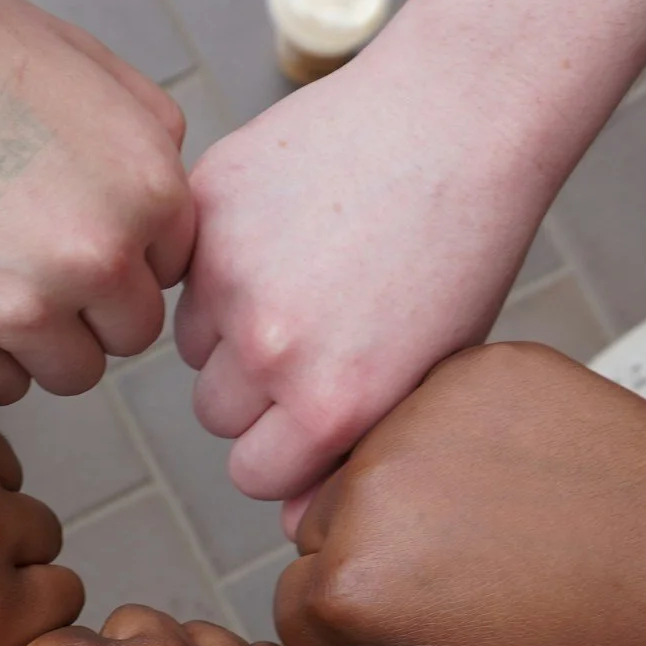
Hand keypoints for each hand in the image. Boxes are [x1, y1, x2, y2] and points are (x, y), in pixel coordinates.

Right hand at [0, 0, 194, 403]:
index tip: (67, 223)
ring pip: (70, 372)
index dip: (122, 250)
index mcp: (148, 183)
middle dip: (87, 304)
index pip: (171, 268)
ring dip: (34, 337)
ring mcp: (24, 304)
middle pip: (128, 332)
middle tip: (18, 248)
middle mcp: (100, 253)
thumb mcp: (79, 59)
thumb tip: (166, 206)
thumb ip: (146, 137)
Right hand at [174, 46, 556, 519]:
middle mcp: (272, 351)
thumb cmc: (463, 246)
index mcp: (331, 407)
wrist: (461, 116)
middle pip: (218, 416)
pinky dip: (217, 261)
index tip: (311, 415)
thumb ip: (354, 455)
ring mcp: (231, 274)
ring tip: (302, 277)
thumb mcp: (430, 373)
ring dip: (229, 327)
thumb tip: (290, 529)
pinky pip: (183, 268)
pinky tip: (283, 229)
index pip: (255, 477)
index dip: (284, 451)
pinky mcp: (207, 207)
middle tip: (313, 336)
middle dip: (254, 392)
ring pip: (194, 345)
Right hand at [274, 342, 645, 645]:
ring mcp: (420, 416)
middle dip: (372, 549)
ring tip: (502, 521)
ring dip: (413, 484)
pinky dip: (468, 433)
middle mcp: (365, 490)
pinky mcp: (475, 369)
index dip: (350, 626)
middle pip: (324, 522)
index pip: (295, 603)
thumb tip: (333, 618)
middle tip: (463, 573)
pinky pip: (436, 403)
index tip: (415, 624)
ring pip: (375, 456)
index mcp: (352, 584)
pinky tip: (527, 472)